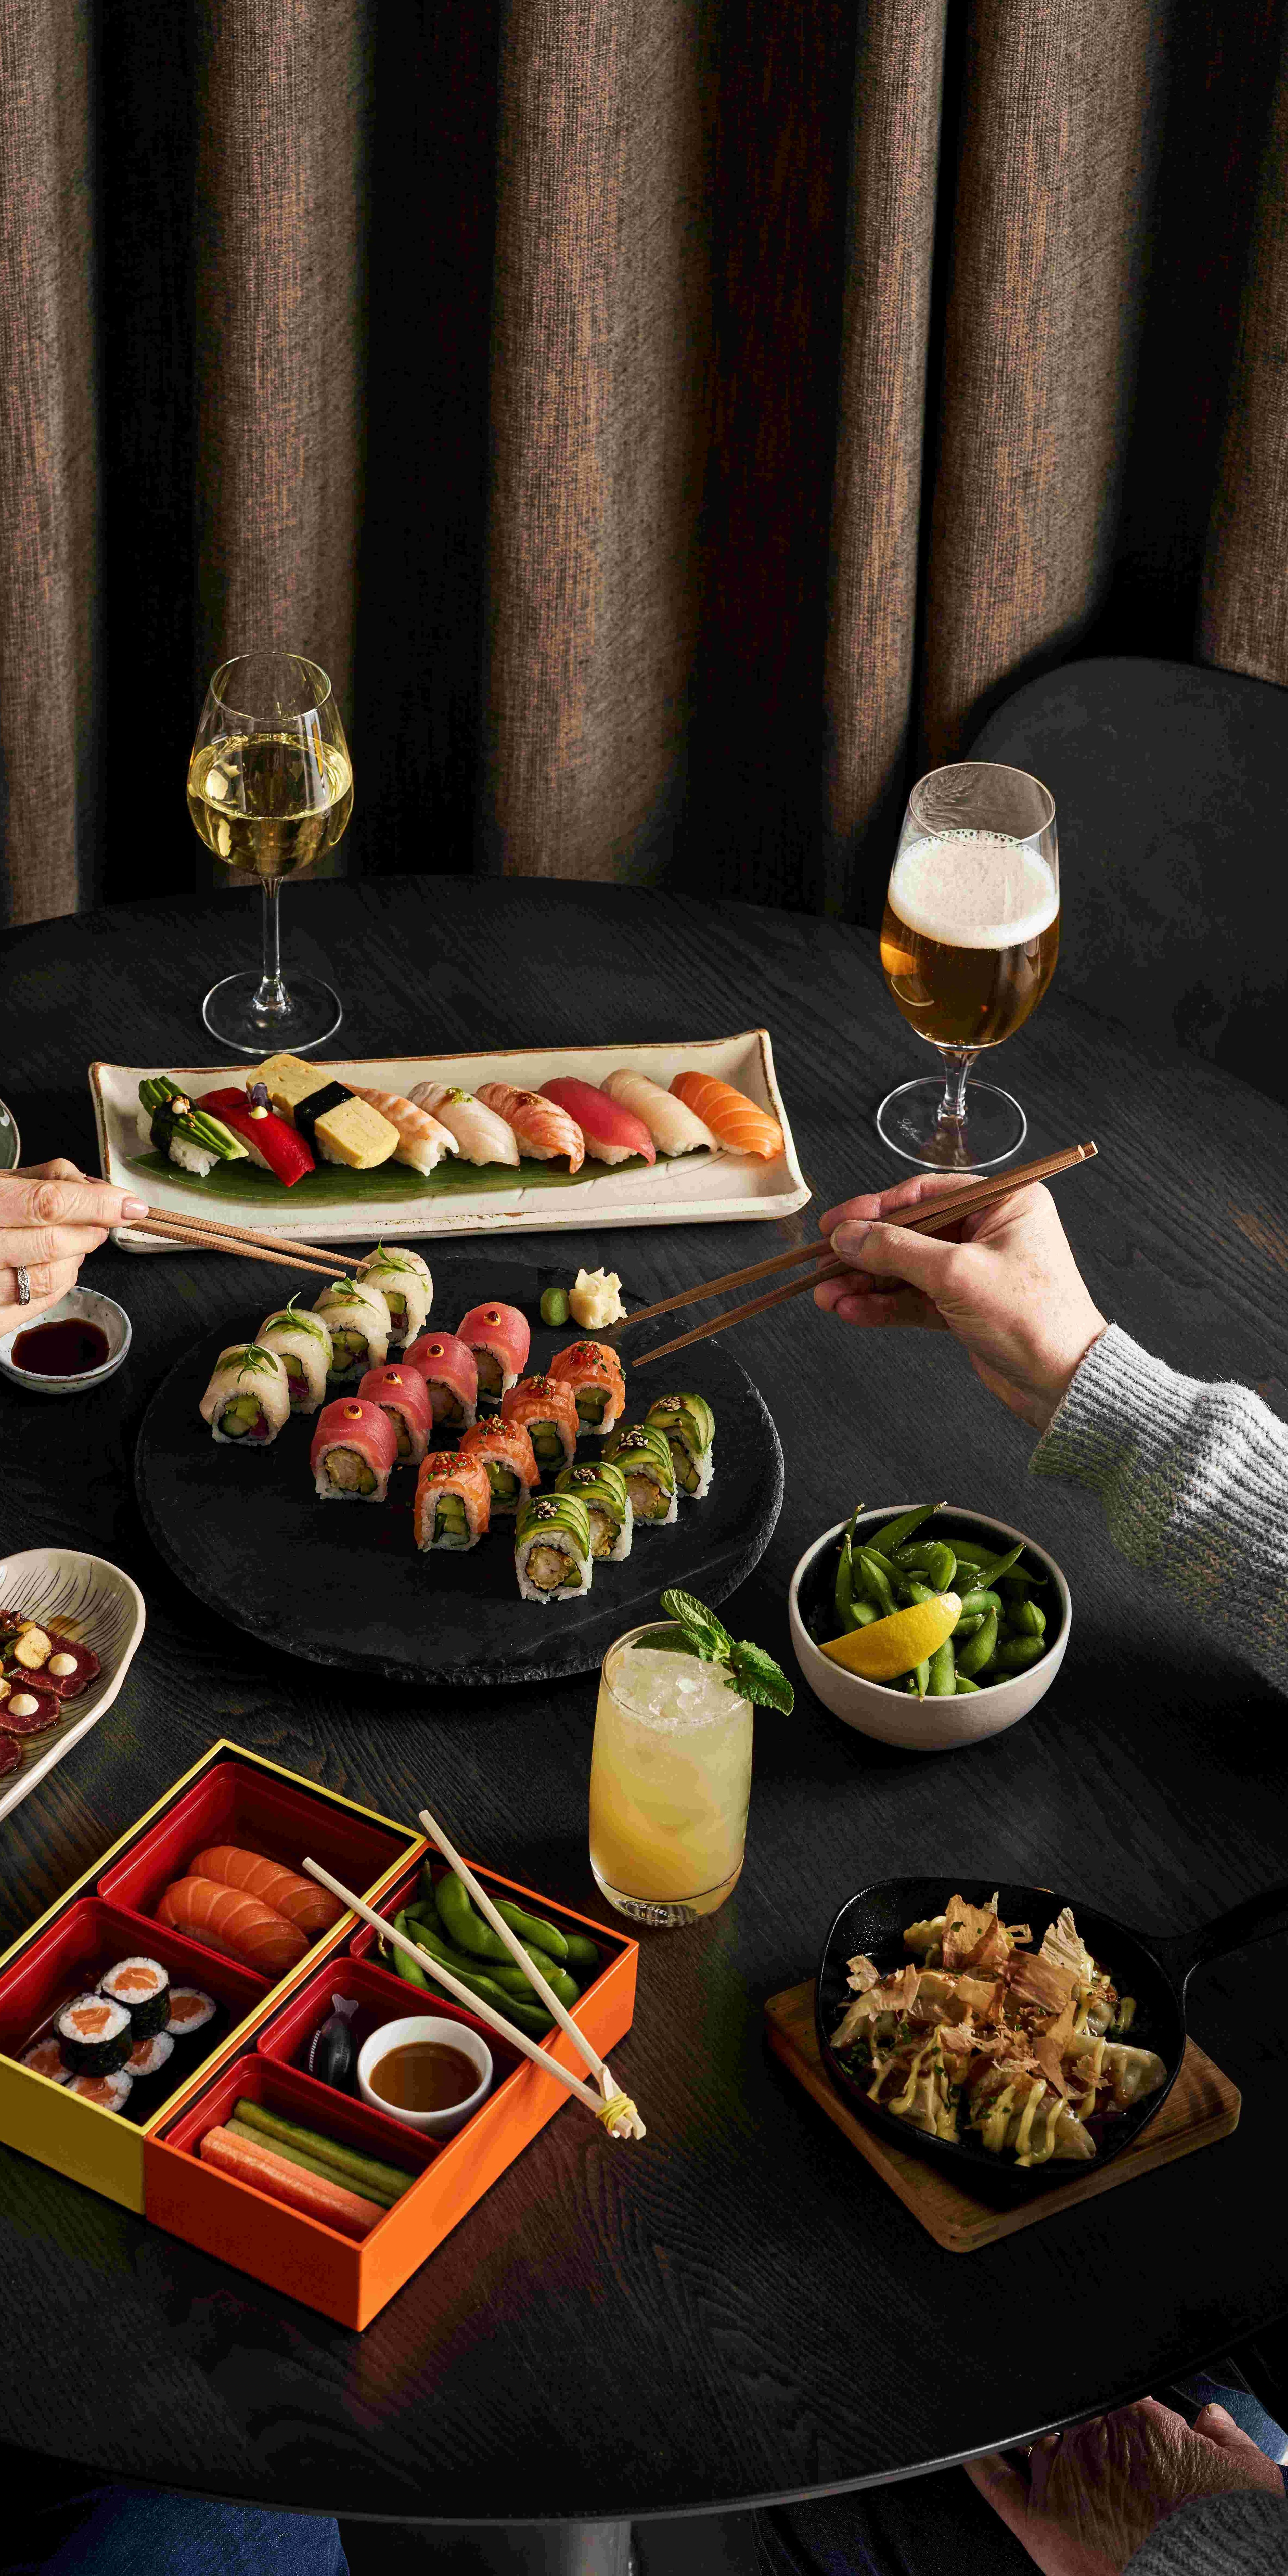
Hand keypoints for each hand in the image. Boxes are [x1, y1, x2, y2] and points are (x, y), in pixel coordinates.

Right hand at [0, 1162, 146, 1337]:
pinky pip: (37, 1303)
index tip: (129, 1205)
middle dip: (91, 1231)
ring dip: (77, 1257)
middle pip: (54, 1243)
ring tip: (76, 1240)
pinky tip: (59, 1265)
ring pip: (49, 1277)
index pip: (49, 1203)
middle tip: (101, 1221)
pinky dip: (61, 1282)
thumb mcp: (0, 1182)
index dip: (98, 1204)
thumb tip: (94, 1186)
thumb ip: (45, 1179)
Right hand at [813, 1171, 1107, 1432]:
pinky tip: (851, 1311)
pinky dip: (884, 1305)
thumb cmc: (1032, 1319)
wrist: (1062, 1384)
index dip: (876, 1208)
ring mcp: (976, 1270)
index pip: (926, 1193)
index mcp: (1005, 1203)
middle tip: (823, 1264)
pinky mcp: (965, 1306)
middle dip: (865, 1253)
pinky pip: (916, 1299)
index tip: (837, 1224)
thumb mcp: (957, 1274)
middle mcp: (991, 1231)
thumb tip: (848, 1235)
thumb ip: (896, 1250)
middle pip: (911, 1232)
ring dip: (867, 1284)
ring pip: (908, 1269)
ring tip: (827, 1296)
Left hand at [964, 2398, 1284, 2574]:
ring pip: (1039, 2443)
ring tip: (1053, 2460)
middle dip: (1086, 2436)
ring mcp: (1064, 2477)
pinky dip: (981, 2462)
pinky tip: (970, 2450)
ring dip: (1044, 2446)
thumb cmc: (1228, 2532)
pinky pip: (996, 2482)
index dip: (1117, 2416)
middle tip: (1105, 2467)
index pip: (1112, 2400)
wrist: (1217, 2572)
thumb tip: (1209, 2419)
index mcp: (1138, 2418)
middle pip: (1073, 2421)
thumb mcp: (1247, 2471)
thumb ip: (1222, 2434)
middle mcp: (1093, 2439)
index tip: (1124, 2431)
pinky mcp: (1042, 2523)